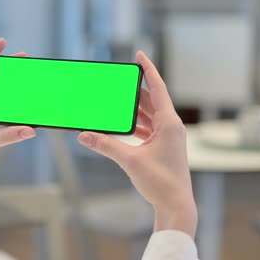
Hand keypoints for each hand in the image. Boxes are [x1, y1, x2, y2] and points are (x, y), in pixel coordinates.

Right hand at [77, 52, 196, 237]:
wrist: (176, 205)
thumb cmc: (161, 182)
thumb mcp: (129, 161)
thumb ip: (105, 145)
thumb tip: (83, 134)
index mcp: (169, 124)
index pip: (157, 88)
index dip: (148, 70)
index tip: (139, 54)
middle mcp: (171, 127)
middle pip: (149, 101)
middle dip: (131, 92)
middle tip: (114, 83)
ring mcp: (168, 137)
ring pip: (147, 115)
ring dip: (131, 110)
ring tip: (112, 103)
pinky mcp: (163, 147)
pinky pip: (147, 128)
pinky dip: (133, 125)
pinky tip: (119, 126)